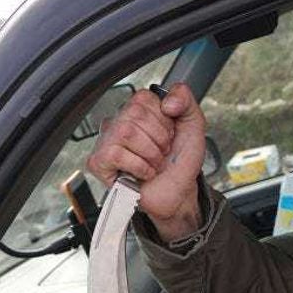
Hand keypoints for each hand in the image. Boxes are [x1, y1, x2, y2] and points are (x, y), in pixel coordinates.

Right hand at [86, 82, 205, 240]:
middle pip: (135, 114)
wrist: (179, 193)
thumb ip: (185, 99)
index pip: (143, 99)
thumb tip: (167, 101)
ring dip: (150, 154)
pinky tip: (142, 173)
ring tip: (153, 163)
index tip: (169, 135)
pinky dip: (138, 167)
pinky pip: (116, 154)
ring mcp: (106, 142)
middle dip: (159, 139)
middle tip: (161, 152)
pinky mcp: (99, 163)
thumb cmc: (180, 162)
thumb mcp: (193, 124)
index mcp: (137, 110)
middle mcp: (118, 122)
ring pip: (126, 132)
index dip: (163, 120)